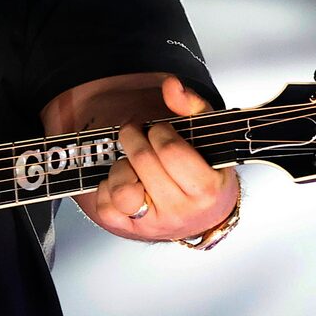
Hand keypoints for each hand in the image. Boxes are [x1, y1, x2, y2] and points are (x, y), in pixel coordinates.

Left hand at [84, 74, 239, 245]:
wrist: (204, 215)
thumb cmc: (206, 172)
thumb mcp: (208, 137)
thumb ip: (192, 106)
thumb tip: (171, 85)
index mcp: (207, 190)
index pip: (170, 150)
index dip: (159, 132)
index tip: (159, 130)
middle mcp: (182, 212)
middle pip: (144, 162)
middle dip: (135, 137)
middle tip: (136, 132)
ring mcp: (156, 224)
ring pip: (123, 189)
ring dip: (122, 167)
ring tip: (134, 164)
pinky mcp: (132, 231)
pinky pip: (106, 205)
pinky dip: (107, 187)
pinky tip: (125, 180)